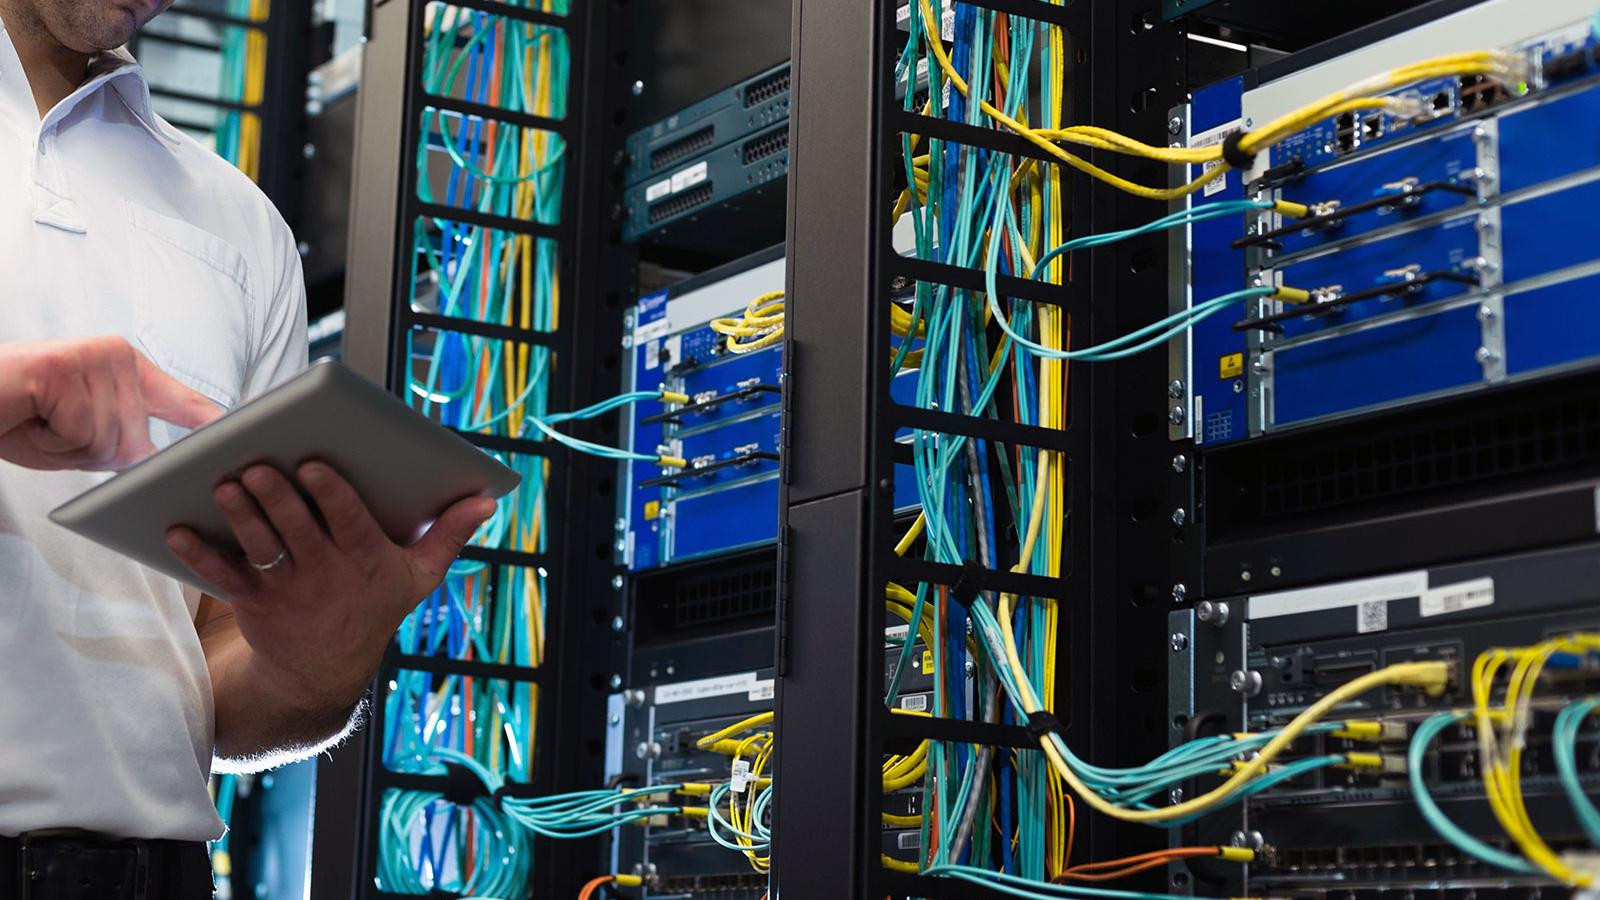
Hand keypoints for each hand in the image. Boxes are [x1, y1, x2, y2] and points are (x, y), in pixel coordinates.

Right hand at [0, 336, 221, 469]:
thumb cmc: (18, 416)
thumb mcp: (82, 432)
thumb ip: (123, 440)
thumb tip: (154, 457)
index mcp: (126, 368)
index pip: (179, 398)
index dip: (208, 420)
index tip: (238, 433)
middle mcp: (116, 357)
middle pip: (135, 441)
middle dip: (91, 454)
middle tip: (52, 429)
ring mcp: (92, 360)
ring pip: (107, 442)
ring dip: (68, 449)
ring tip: (39, 422)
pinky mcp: (63, 369)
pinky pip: (78, 434)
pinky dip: (50, 441)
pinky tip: (29, 418)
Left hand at [164, 461, 496, 708]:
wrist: (323, 674)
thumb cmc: (373, 607)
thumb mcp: (419, 576)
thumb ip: (449, 534)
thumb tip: (487, 500)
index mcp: (366, 559)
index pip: (349, 522)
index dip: (332, 495)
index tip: (316, 464)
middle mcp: (325, 574)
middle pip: (297, 530)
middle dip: (276, 497)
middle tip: (257, 466)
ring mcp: (286, 589)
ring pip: (259, 547)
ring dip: (239, 516)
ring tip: (223, 485)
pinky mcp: (251, 601)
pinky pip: (221, 576)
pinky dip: (198, 554)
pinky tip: (176, 529)